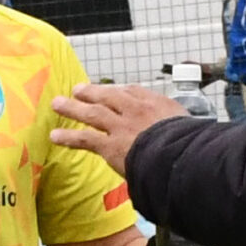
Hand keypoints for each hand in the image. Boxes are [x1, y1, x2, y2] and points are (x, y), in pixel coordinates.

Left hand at [48, 82, 190, 177]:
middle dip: (92, 93)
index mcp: (157, 104)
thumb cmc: (191, 145)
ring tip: (58, 104)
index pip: (134, 92)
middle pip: (109, 96)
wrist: (180, 154)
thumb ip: (181, 128)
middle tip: (78, 90)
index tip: (115, 91)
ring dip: (73, 108)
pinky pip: (85, 139)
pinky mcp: (110, 145)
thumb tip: (186, 135)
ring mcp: (120, 126)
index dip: (121, 92)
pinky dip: (68, 138)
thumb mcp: (191, 127)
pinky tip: (54, 137)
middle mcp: (135, 110)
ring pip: (92, 113)